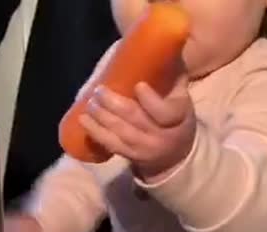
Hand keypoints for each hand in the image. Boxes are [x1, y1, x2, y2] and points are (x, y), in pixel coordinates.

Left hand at [80, 76, 195, 181]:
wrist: (177, 154)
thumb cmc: (177, 116)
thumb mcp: (182, 96)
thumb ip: (173, 73)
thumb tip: (166, 41)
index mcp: (178, 117)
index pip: (164, 112)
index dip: (150, 100)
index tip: (138, 85)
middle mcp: (162, 135)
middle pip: (135, 119)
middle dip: (114, 104)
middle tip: (99, 90)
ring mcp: (145, 148)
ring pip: (120, 132)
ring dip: (101, 116)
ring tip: (90, 102)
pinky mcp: (130, 156)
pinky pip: (111, 145)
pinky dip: (95, 132)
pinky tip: (84, 120)